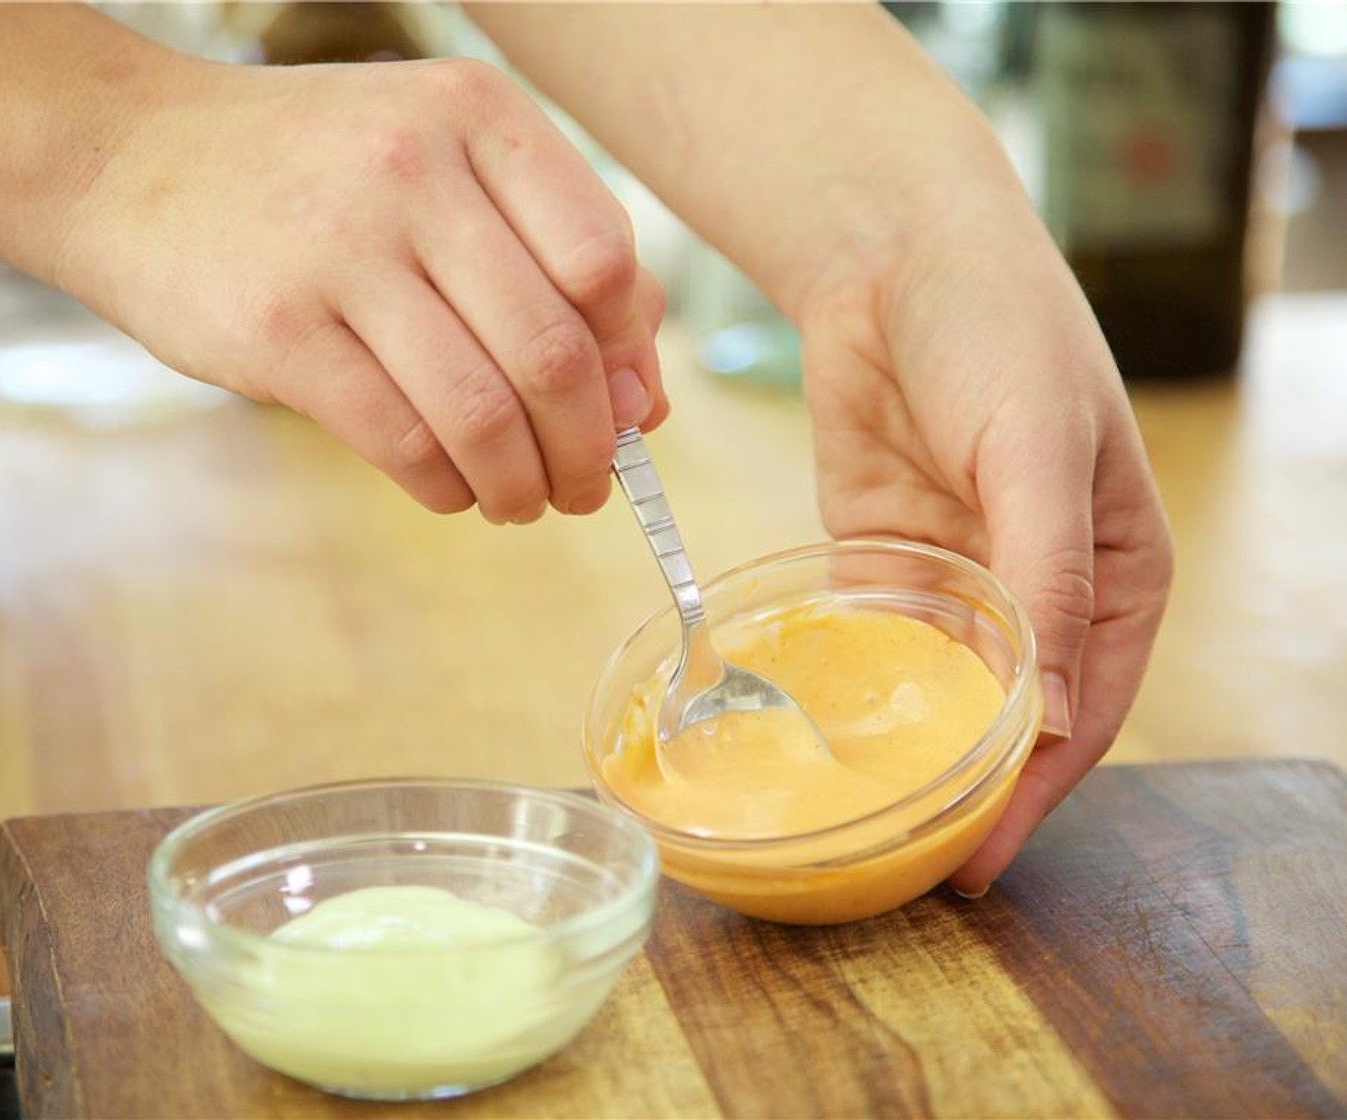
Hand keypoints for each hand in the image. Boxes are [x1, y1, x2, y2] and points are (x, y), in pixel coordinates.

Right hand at [55, 52, 666, 522]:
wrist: (131, 161)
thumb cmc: (322, 180)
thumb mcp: (447, 171)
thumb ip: (557, 262)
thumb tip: (645, 401)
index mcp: (477, 118)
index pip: (605, 259)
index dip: (627, 356)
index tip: (623, 408)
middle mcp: (415, 170)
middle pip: (553, 353)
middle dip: (588, 450)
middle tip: (586, 487)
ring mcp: (340, 248)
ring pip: (483, 412)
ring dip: (523, 485)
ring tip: (525, 502)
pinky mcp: (278, 331)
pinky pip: (403, 442)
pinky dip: (447, 489)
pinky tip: (453, 490)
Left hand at [797, 181, 1172, 894]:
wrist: (891, 254)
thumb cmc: (999, 332)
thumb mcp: (1039, 452)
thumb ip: (1047, 581)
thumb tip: (1054, 724)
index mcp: (1112, 571)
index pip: (1085, 711)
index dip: (1037, 792)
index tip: (980, 862)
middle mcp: (1036, 587)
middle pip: (1009, 715)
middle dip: (966, 789)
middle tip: (906, 866)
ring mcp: (954, 575)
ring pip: (935, 689)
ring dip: (904, 750)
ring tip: (856, 821)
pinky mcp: (878, 554)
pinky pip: (869, 640)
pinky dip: (849, 687)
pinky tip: (816, 737)